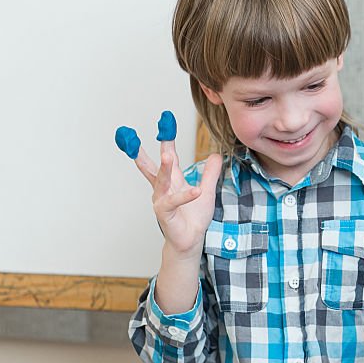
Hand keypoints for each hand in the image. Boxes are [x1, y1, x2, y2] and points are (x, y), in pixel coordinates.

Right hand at [126, 114, 221, 256]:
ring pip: (161, 180)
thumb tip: (216, 154)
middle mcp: (163, 188)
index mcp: (172, 181)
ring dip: (164, 167)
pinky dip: (184, 196)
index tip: (165, 121)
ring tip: (168, 154)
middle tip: (147, 131)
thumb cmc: (194, 217)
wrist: (190, 241)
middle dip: (150, 147)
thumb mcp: (207, 190)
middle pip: (155, 164)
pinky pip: (173, 202)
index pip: (169, 156)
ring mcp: (161, 200)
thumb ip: (210, 173)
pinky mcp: (165, 214)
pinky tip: (195, 190)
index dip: (166, 139)